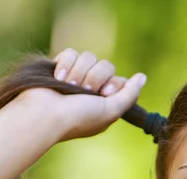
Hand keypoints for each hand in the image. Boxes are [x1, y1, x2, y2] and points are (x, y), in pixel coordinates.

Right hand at [20, 48, 146, 141]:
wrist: (44, 114)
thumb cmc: (78, 117)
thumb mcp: (110, 111)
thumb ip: (129, 95)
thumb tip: (142, 77)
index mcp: (104, 103)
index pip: (119, 80)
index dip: (114, 83)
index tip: (105, 93)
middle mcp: (90, 90)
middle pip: (106, 65)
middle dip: (95, 77)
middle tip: (85, 92)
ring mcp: (74, 78)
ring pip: (89, 57)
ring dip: (80, 72)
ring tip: (69, 87)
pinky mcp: (59, 67)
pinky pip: (72, 53)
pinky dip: (66, 64)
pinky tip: (58, 77)